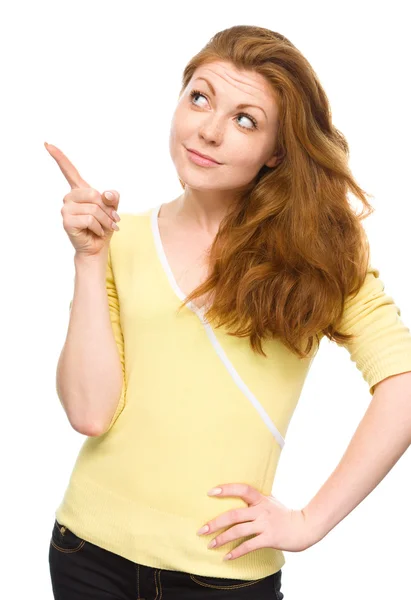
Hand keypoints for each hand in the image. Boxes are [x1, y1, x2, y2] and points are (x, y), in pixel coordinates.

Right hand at [44, 142, 120, 256]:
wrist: (98, 246)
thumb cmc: (103, 226)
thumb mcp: (112, 209)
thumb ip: (112, 198)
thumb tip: (106, 193)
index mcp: (80, 190)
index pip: (69, 170)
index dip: (59, 157)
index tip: (47, 144)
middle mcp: (70, 197)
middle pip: (94, 194)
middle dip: (107, 209)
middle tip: (113, 220)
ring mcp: (66, 209)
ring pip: (93, 209)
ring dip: (105, 221)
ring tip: (105, 228)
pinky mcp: (66, 221)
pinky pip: (89, 219)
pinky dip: (99, 227)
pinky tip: (96, 232)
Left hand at [197, 483, 317, 560]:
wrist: (305, 527)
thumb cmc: (284, 514)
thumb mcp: (270, 501)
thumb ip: (255, 499)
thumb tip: (238, 495)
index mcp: (261, 499)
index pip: (242, 489)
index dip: (226, 489)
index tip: (210, 492)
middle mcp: (261, 510)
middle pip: (234, 514)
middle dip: (215, 522)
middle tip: (201, 530)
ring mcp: (265, 524)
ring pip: (239, 531)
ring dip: (222, 539)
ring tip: (210, 544)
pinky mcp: (270, 538)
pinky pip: (249, 546)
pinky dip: (236, 552)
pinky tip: (226, 557)